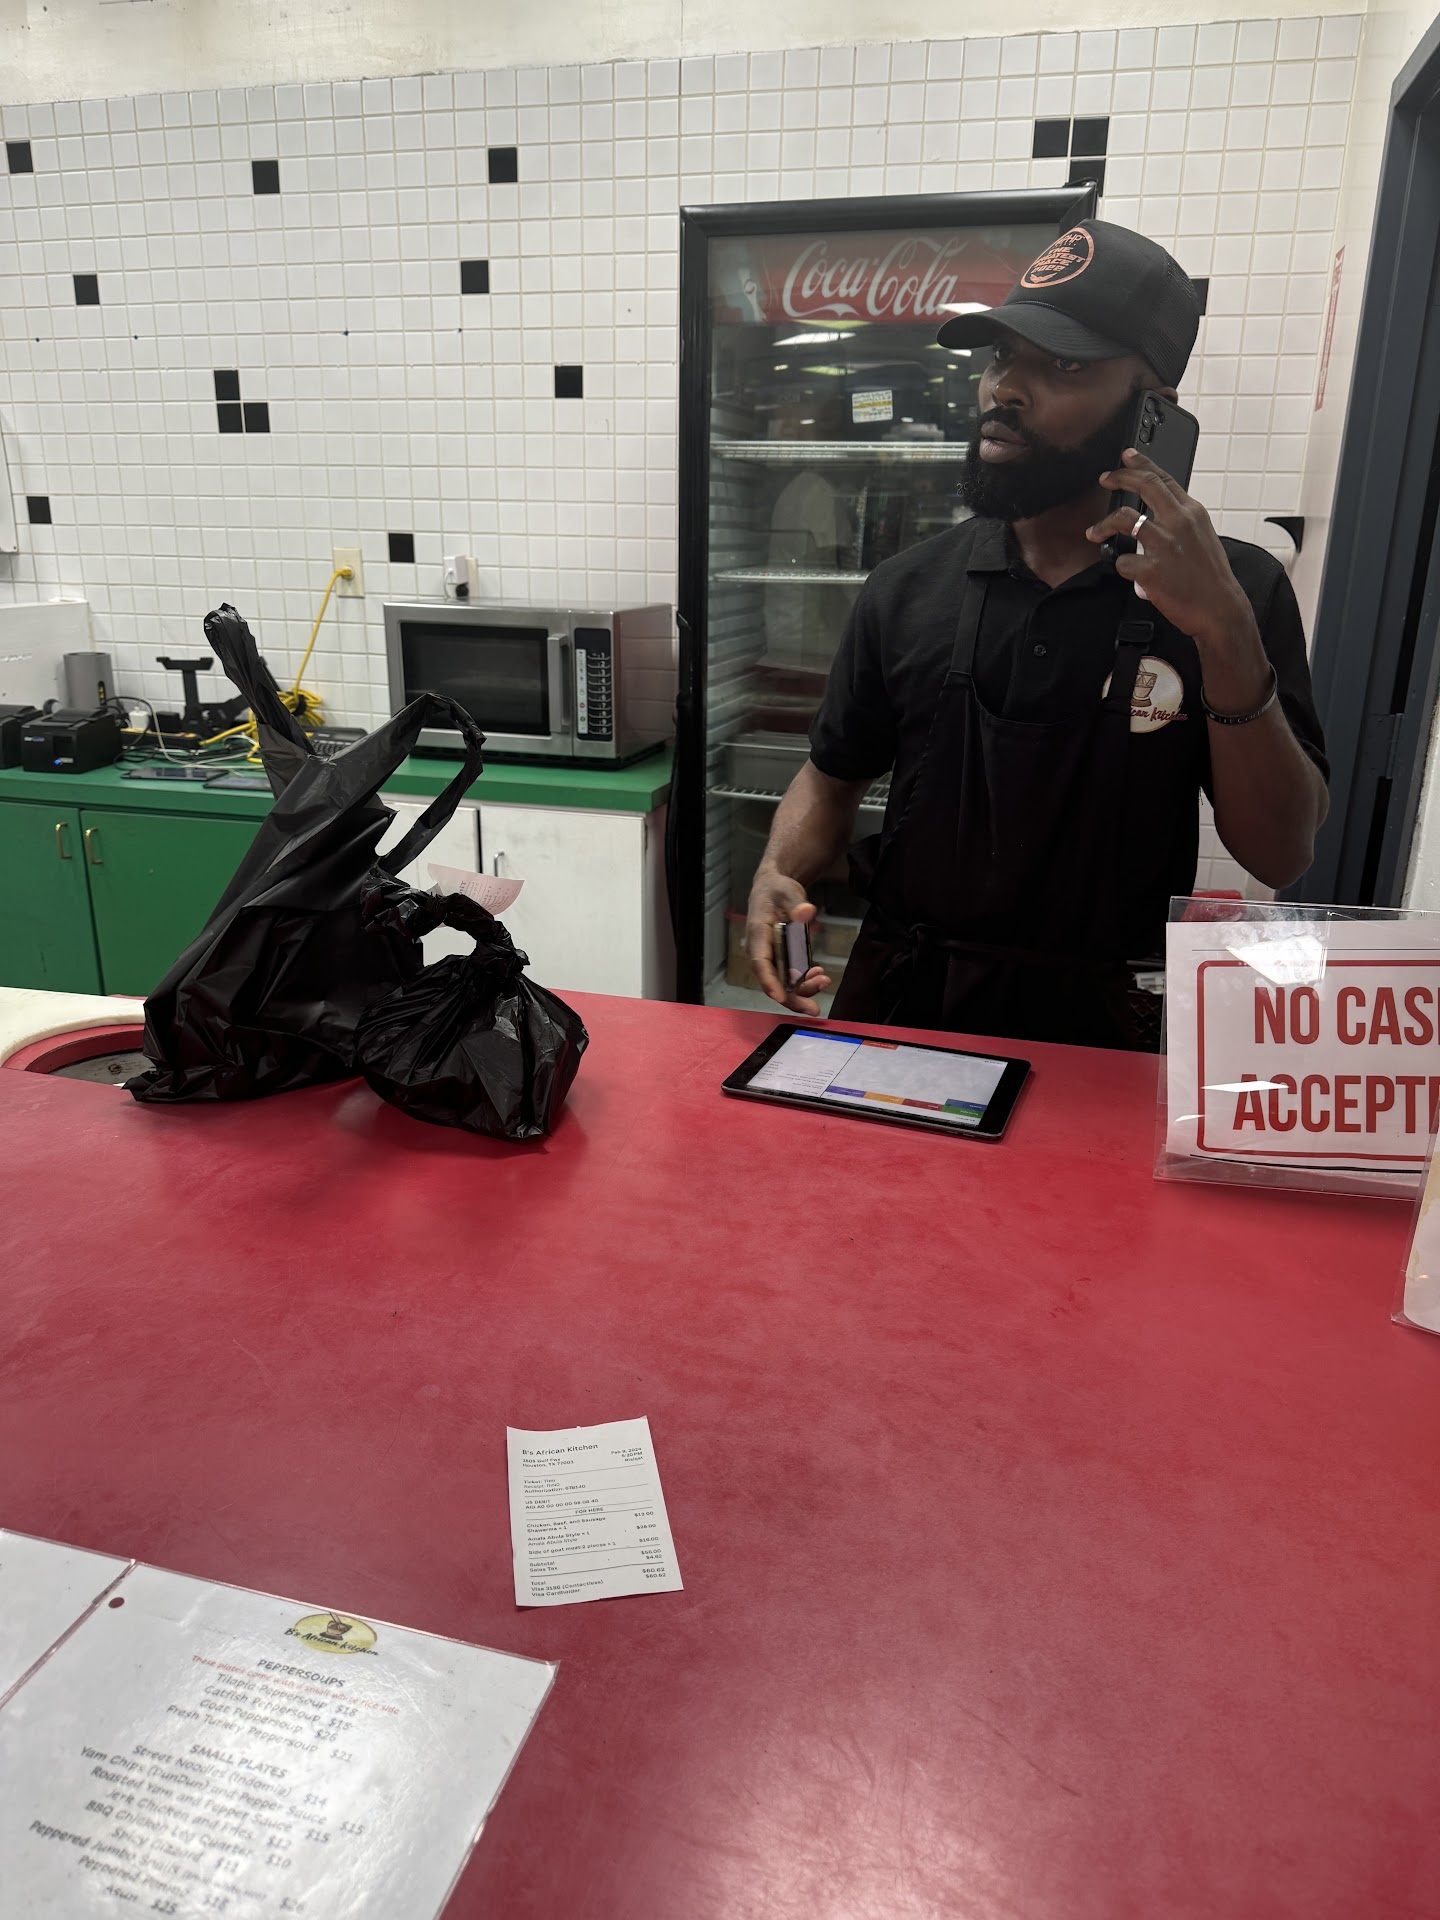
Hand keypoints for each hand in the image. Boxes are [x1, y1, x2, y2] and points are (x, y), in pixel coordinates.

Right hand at [746, 871, 831, 1014]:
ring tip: (824, 981)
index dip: (769, 982)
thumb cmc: (776, 889)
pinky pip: (791, 975)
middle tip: (813, 1009)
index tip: (781, 998)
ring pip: (783, 981)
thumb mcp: (787, 891)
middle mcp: (761, 950)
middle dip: (792, 998)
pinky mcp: (782, 957)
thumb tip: (806, 912)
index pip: (760, 962)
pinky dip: (805, 979)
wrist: (774, 888)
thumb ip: (796, 902)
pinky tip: (819, 974)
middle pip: (773, 980)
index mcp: (757, 934)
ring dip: (803, 988)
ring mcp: (772, 956)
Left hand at [1086, 448, 1256, 654]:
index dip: (1142, 464)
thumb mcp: (1203, 539)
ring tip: (1093, 532)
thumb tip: (1157, 523)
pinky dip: (1121, 566)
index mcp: (1192, 513)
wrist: (1219, 608)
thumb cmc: (1211, 579)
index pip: (1164, 478)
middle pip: (1143, 486)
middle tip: (1105, 478)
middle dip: (1119, 477)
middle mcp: (1178, 522)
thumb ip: (1181, 525)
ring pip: (1123, 519)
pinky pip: (1122, 561)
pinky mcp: (1150, 568)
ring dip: (1103, 525)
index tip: (1127, 456)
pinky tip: (1127, 573)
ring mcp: (1163, 544)